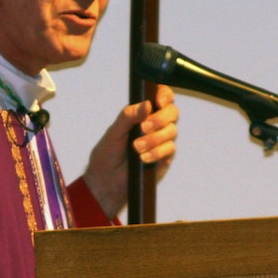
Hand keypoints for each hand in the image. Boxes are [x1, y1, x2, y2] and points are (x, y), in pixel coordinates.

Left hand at [80, 85, 178, 218]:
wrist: (106, 182)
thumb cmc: (107, 155)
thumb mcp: (113, 132)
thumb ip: (128, 116)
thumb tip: (146, 104)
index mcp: (141, 113)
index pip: (160, 96)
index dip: (164, 95)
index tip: (159, 101)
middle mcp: (154, 124)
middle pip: (172, 112)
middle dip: (160, 119)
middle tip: (144, 127)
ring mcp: (161, 140)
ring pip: (172, 131)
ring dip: (155, 139)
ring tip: (137, 148)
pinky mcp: (164, 157)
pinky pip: (170, 149)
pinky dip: (157, 152)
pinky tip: (144, 158)